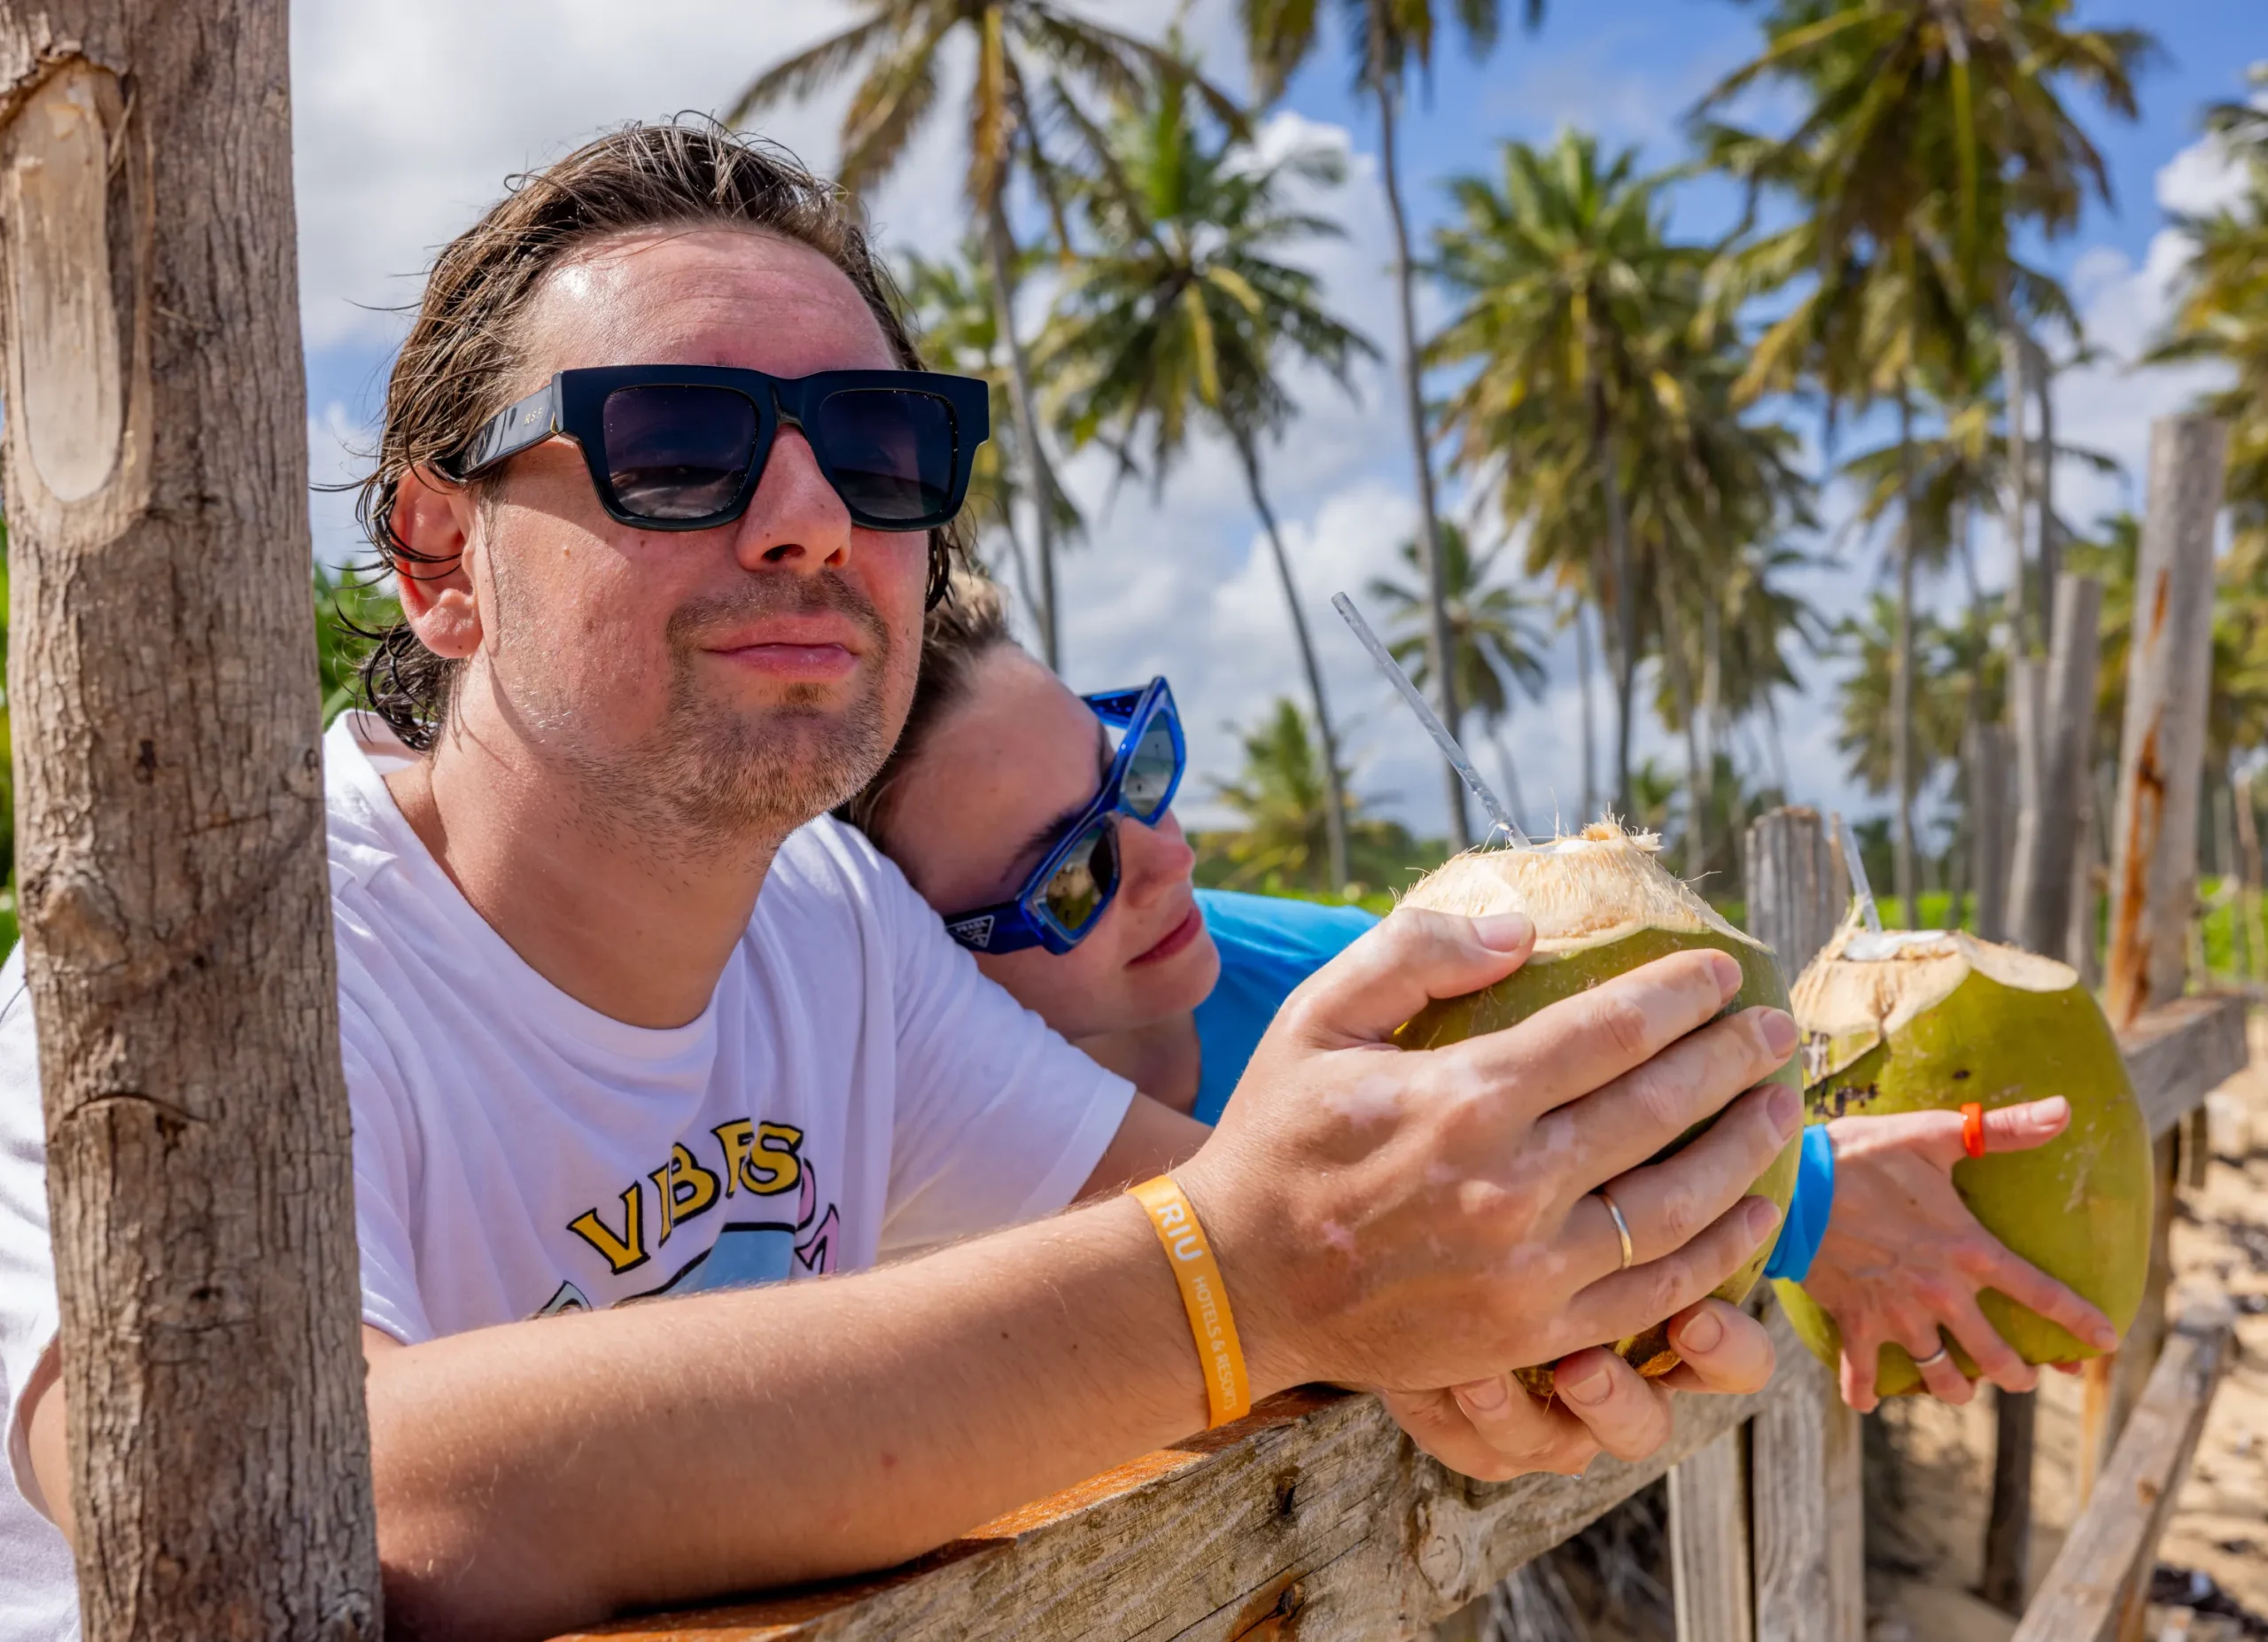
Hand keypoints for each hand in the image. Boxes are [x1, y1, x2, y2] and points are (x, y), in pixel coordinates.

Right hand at [1176, 905, 1800, 1448]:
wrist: (1238, 1282)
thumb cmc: (1278, 1134)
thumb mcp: (1319, 1016)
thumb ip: (1414, 953)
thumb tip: (1519, 930)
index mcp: (1464, 1096)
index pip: (1609, 1030)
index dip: (1680, 995)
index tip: (1722, 973)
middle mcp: (1510, 1182)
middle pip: (1659, 1107)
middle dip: (1732, 1058)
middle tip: (1775, 1028)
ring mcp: (1530, 1268)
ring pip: (1678, 1202)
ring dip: (1745, 1147)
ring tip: (1780, 1105)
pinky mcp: (1534, 1331)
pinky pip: (1654, 1289)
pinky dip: (1717, 1248)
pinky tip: (1750, 1210)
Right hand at [1804, 1098, 2121, 1411]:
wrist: (1792, 1184)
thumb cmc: (1863, 1155)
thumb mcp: (1934, 1134)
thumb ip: (2003, 1129)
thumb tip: (2065, 1109)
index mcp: (1969, 1250)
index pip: (2042, 1294)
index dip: (2079, 1323)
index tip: (2105, 1343)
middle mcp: (1942, 1293)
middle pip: (1996, 1357)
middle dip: (2019, 1374)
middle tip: (2025, 1376)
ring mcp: (1898, 1314)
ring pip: (1941, 1377)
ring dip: (1957, 1390)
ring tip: (1961, 1389)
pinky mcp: (1856, 1322)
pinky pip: (1863, 1374)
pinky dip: (1866, 1393)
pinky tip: (1870, 1401)